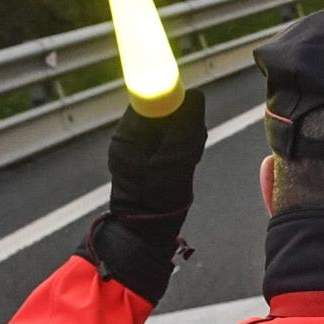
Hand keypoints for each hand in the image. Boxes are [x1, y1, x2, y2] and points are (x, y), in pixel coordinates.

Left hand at [107, 88, 206, 247]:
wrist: (145, 228)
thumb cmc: (158, 197)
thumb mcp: (177, 158)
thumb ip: (186, 126)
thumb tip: (195, 94)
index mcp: (129, 133)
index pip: (149, 97)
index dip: (172, 98)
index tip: (190, 110)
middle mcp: (128, 135)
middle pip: (160, 108)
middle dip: (181, 119)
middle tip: (191, 141)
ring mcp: (135, 146)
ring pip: (166, 124)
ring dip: (183, 134)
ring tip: (186, 156)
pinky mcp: (144, 156)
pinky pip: (166, 138)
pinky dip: (180, 145)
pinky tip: (182, 162)